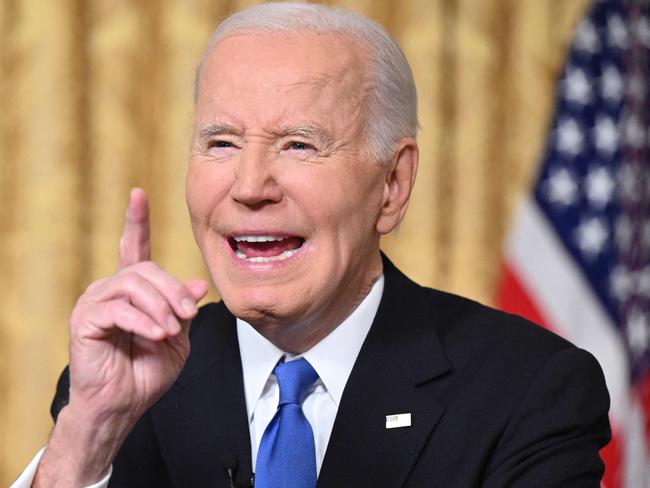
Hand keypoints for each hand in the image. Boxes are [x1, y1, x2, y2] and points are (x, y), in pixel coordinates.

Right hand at [67, 188, 207, 417]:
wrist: (124, 404)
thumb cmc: (148, 371)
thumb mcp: (177, 336)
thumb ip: (183, 309)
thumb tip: (196, 284)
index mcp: (133, 290)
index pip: (134, 247)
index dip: (136, 220)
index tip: (138, 193)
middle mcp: (111, 289)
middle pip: (146, 269)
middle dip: (172, 291)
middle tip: (187, 315)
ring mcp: (95, 302)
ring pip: (134, 284)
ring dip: (160, 307)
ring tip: (169, 332)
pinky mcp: (85, 319)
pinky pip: (119, 308)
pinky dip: (143, 321)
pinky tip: (155, 336)